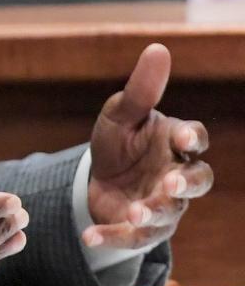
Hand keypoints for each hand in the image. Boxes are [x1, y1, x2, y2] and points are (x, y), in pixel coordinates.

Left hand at [84, 43, 212, 250]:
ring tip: (134, 210)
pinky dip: (112, 237)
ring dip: (152, 212)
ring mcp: (163, 206)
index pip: (195, 138)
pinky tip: (89, 236)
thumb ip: (141, 89)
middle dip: (186, 184)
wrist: (98, 176)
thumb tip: (158, 49)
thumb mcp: (121, 113)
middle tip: (170, 184)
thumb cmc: (119, 140)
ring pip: (168, 214)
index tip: (184, 138)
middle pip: (197, 181)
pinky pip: (132, 237)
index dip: (193, 138)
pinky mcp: (142, 229)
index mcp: (174, 142)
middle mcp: (176, 175)